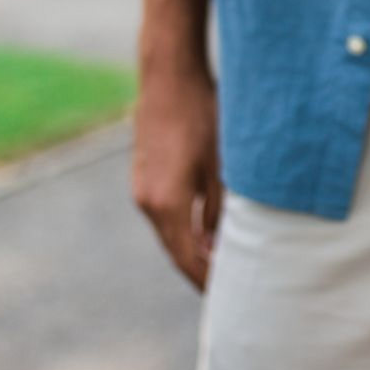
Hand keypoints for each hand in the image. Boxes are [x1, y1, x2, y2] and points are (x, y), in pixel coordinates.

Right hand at [130, 64, 221, 290]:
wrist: (169, 74)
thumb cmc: (202, 114)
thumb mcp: (221, 165)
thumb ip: (219, 209)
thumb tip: (220, 243)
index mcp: (166, 204)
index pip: (187, 259)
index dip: (207, 280)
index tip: (228, 295)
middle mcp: (147, 201)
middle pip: (175, 250)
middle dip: (200, 269)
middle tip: (228, 286)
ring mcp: (141, 187)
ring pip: (169, 231)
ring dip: (192, 247)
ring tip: (221, 260)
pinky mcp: (143, 173)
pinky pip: (164, 213)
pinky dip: (184, 226)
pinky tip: (205, 228)